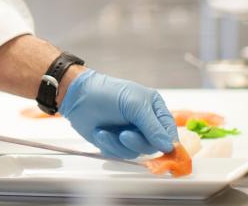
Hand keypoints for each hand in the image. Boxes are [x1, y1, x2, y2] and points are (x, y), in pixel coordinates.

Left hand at [60, 70, 177, 159]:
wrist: (77, 97)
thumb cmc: (106, 93)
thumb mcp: (134, 105)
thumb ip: (153, 126)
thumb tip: (169, 146)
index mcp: (154, 108)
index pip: (169, 131)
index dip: (169, 143)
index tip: (166, 152)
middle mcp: (144, 123)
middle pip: (153, 146)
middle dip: (137, 142)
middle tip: (124, 135)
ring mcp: (130, 133)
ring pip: (136, 152)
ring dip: (120, 144)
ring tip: (107, 131)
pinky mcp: (116, 142)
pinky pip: (120, 154)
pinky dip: (109, 145)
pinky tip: (100, 132)